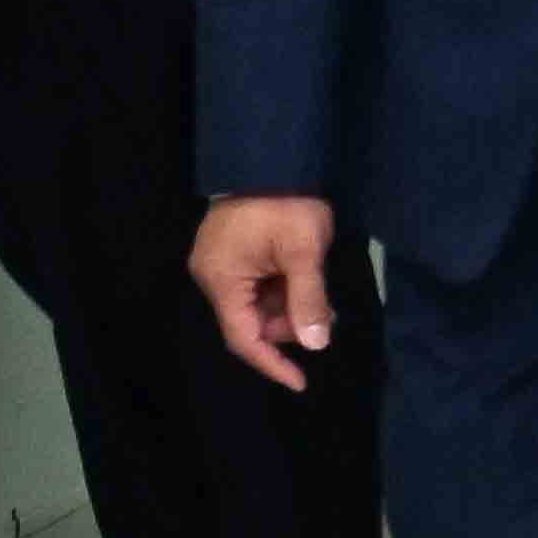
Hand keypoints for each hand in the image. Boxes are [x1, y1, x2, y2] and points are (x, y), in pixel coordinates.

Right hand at [193, 196, 341, 391]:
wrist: (273, 155)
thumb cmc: (288, 203)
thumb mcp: (305, 252)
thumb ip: (309, 300)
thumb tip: (315, 344)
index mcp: (220, 280)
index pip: (243, 338)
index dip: (272, 363)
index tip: (300, 382)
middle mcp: (212, 276)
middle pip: (250, 321)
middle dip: (288, 326)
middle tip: (325, 317)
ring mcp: (222, 262)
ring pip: (256, 303)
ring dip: (289, 307)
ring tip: (322, 297)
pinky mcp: (234, 250)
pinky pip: (257, 284)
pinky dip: (283, 289)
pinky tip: (308, 283)